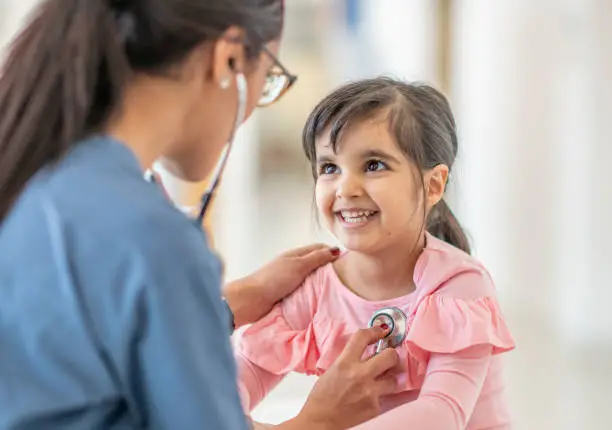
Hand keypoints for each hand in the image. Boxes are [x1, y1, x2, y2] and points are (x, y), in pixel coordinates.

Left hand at [223, 244, 339, 327]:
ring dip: (321, 283)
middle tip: (347, 278)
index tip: (348, 261)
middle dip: (329, 268)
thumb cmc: (273, 280)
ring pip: (311, 278)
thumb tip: (335, 249)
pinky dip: (313, 294)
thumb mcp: (298, 265)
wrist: (251, 300)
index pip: (319, 248)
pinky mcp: (287, 294)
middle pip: (315, 263)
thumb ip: (317, 258)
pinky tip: (322, 301)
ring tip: (337, 291)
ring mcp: (289, 280)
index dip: (332, 251)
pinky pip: (305, 292)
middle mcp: (293, 265)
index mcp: (295, 254)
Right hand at [285, 327, 399, 429]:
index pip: (363, 337)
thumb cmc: (322, 395)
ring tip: (382, 380)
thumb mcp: (333, 369)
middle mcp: (359, 375)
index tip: (381, 331)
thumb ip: (350, 359)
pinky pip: (388, 396)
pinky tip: (373, 396)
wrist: (320, 421)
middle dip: (392, 355)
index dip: (375, 331)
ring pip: (395, 378)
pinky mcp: (375, 407)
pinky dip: (383, 395)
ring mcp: (370, 392)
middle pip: (390, 356)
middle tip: (388, 357)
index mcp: (345, 363)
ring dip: (390, 378)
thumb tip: (369, 351)